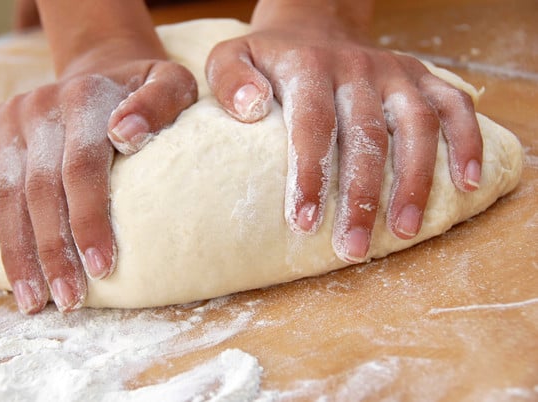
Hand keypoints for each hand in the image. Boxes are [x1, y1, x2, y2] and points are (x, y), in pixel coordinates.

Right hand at [0, 40, 196, 313]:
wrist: (100, 74)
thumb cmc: (143, 94)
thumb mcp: (171, 84)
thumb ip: (160, 103)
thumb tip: (125, 135)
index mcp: (86, 98)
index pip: (83, 167)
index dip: (90, 220)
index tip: (102, 269)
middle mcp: (41, 107)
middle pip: (41, 189)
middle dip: (53, 251)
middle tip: (68, 301)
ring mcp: (9, 121)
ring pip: (5, 195)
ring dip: (16, 253)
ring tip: (32, 301)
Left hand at [205, 1, 481, 262]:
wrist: (313, 25)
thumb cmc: (269, 58)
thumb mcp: (231, 57)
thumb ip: (230, 80)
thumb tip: (250, 109)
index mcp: (308, 67)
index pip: (313, 124)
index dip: (312, 174)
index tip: (306, 222)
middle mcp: (356, 68)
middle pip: (365, 135)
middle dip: (361, 196)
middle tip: (352, 248)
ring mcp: (394, 72)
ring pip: (414, 124)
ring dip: (414, 180)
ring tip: (404, 231)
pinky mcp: (421, 75)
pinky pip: (454, 104)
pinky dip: (467, 141)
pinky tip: (468, 183)